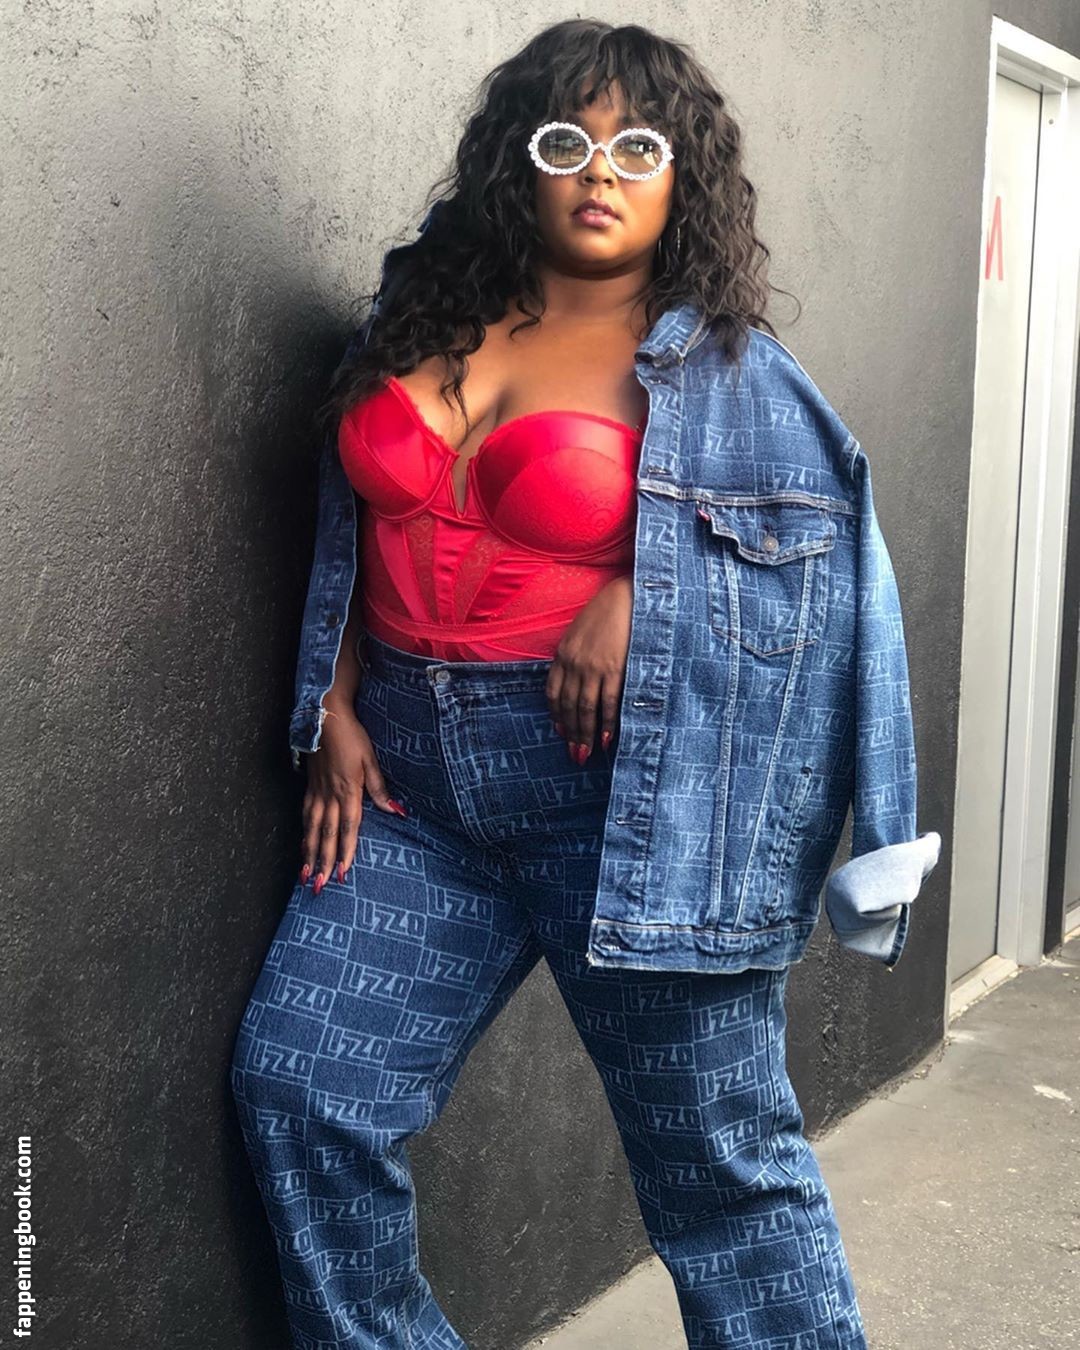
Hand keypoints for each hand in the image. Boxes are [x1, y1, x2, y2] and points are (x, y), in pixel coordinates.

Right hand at [299, 704, 405, 893]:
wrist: (324, 716)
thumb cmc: (351, 736)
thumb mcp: (370, 759)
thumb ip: (379, 788)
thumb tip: (396, 811)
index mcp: (347, 790)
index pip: (347, 828)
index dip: (344, 852)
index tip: (341, 873)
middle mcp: (329, 795)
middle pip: (325, 834)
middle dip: (322, 862)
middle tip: (318, 885)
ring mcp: (316, 791)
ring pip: (311, 828)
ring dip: (308, 852)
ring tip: (305, 874)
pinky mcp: (309, 784)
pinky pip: (305, 813)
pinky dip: (303, 832)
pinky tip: (302, 842)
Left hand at [546, 574, 632, 764]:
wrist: (628, 595)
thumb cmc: (607, 612)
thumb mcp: (580, 632)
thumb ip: (575, 655)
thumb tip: (578, 681)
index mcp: (563, 653)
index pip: (553, 693)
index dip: (556, 715)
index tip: (560, 732)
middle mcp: (574, 662)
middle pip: (568, 706)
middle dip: (570, 733)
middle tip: (574, 754)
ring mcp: (594, 666)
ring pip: (585, 708)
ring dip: (584, 734)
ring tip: (586, 753)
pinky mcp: (615, 668)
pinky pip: (607, 702)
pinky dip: (606, 722)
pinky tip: (605, 738)